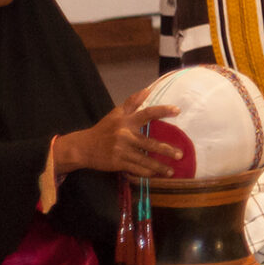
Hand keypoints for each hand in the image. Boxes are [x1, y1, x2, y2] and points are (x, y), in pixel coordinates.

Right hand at [65, 93, 180, 178]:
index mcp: (126, 121)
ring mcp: (121, 150)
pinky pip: (136, 169)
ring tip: (171, 171)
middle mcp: (124, 135)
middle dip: (166, 150)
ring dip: (159, 167)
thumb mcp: (116, 114)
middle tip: (180, 154)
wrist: (83, 147)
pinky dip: (147, 173)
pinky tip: (156, 175)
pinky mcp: (117, 163)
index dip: (162, 111)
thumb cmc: (103, 129)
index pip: (147, 113)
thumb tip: (148, 89)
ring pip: (144, 160)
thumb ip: (132, 102)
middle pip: (150, 143)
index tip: (177, 110)